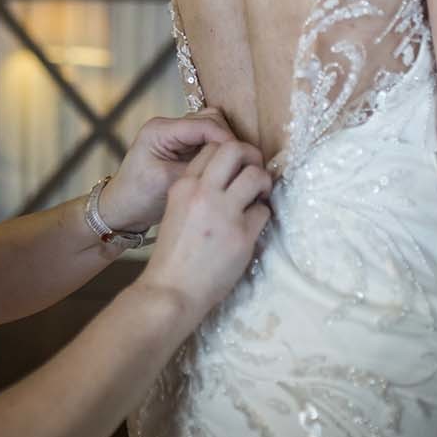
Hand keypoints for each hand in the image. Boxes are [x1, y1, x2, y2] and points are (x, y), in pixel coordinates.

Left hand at [98, 108, 241, 231]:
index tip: (245, 159)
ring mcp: (176, 135)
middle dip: (230, 140)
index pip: (204, 125)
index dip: (228, 140)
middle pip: (212, 120)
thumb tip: (231, 165)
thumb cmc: (138, 198)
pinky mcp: (182, 147)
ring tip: (237, 167)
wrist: (122, 210)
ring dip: (226, 145)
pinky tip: (227, 169)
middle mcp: (169, 126)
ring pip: (213, 128)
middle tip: (245, 164)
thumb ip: (199, 169)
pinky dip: (220, 152)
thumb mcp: (169, 184)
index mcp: (160, 130)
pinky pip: (208, 141)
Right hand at [136, 139, 271, 316]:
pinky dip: (263, 215)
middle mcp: (203, 193)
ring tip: (259, 196)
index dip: (230, 153)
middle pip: (235, 149)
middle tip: (255, 172)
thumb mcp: (176, 211)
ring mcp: (224, 213)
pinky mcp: (242, 236)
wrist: (172, 290)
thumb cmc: (174, 254)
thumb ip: (196, 192)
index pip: (212, 147)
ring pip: (256, 175)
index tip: (237, 167)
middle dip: (251, 156)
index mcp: (183, 186)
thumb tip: (227, 179)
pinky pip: (264, 211)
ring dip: (263, 183)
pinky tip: (254, 225)